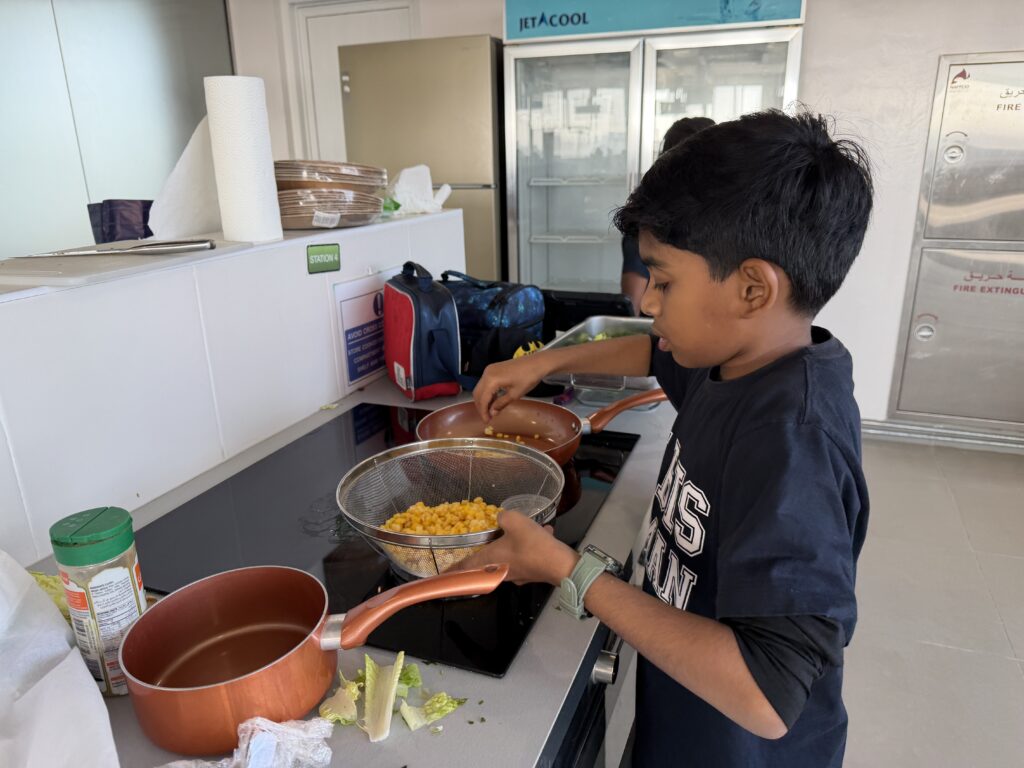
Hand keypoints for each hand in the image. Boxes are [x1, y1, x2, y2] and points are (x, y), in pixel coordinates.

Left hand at [454, 510, 578, 585]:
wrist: (562, 565)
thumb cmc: (534, 546)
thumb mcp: (515, 522)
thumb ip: (503, 516)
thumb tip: (502, 517)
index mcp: (492, 560)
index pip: (465, 567)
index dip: (452, 571)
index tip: (440, 577)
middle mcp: (502, 570)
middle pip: (486, 564)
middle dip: (483, 554)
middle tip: (481, 546)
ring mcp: (518, 574)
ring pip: (508, 559)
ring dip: (512, 545)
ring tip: (523, 532)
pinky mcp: (533, 572)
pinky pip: (527, 557)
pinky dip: (531, 546)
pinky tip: (542, 534)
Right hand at [472, 353, 551, 421]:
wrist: (537, 363)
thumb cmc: (528, 378)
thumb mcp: (515, 394)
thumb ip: (501, 404)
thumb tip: (492, 413)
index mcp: (491, 380)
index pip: (482, 399)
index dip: (483, 412)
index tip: (486, 421)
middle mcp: (486, 373)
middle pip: (478, 393)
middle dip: (481, 406)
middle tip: (487, 417)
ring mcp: (489, 369)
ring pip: (480, 388)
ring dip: (483, 399)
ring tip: (490, 411)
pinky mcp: (493, 368)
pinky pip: (485, 382)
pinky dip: (487, 392)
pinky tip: (493, 400)